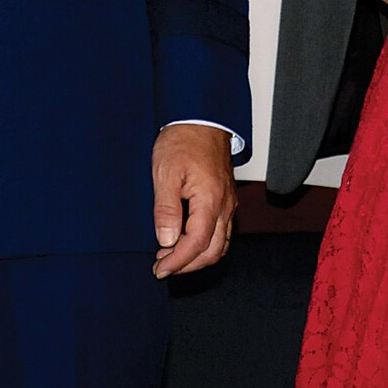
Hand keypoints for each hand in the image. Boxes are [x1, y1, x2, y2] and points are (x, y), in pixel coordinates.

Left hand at [151, 123, 235, 277]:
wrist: (201, 117)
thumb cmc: (183, 140)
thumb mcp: (165, 172)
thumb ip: (167, 209)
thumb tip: (166, 240)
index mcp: (210, 201)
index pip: (197, 245)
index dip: (178, 262)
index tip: (160, 269)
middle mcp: (224, 206)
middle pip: (212, 251)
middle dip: (187, 265)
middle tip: (162, 266)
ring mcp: (227, 203)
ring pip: (220, 244)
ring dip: (197, 257)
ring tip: (170, 256)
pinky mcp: (225, 199)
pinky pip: (221, 232)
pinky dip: (205, 244)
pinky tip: (186, 241)